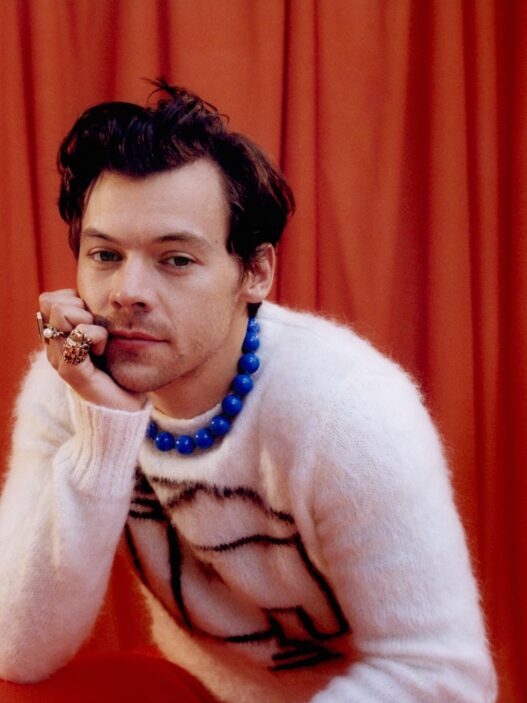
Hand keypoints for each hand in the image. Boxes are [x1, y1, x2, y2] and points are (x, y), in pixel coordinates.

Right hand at [38, 289, 145, 411]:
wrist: (126, 408)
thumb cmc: (120, 370)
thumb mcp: (105, 336)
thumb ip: (94, 318)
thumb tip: (93, 294)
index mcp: (59, 338)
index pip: (50, 300)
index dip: (73, 299)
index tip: (92, 317)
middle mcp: (53, 348)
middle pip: (52, 303)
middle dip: (80, 306)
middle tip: (98, 328)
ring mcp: (59, 360)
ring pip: (61, 313)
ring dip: (89, 319)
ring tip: (101, 339)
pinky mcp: (72, 372)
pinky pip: (77, 337)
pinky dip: (96, 336)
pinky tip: (103, 349)